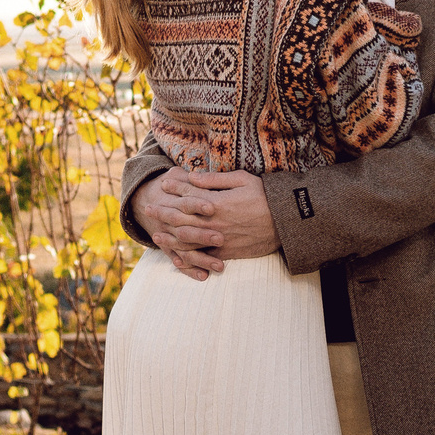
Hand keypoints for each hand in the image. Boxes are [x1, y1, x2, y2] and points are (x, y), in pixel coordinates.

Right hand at [130, 168, 222, 279]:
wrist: (143, 200)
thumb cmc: (169, 185)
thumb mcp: (175, 176)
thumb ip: (186, 178)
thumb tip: (195, 176)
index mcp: (172, 200)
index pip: (185, 203)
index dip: (197, 204)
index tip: (212, 208)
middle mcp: (169, 221)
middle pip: (185, 229)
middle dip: (202, 235)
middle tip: (221, 239)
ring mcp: (168, 237)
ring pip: (184, 249)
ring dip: (201, 259)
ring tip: (220, 266)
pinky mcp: (169, 249)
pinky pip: (178, 261)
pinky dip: (189, 270)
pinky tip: (203, 277)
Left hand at [135, 167, 278, 275]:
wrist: (287, 222)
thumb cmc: (266, 196)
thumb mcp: (242, 179)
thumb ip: (214, 179)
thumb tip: (192, 176)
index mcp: (217, 202)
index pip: (188, 195)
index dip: (173, 189)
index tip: (161, 185)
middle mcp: (214, 223)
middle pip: (182, 218)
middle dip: (163, 213)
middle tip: (148, 209)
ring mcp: (220, 240)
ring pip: (188, 240)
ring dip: (170, 238)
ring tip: (157, 235)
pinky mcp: (227, 253)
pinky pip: (203, 257)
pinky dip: (189, 257)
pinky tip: (178, 257)